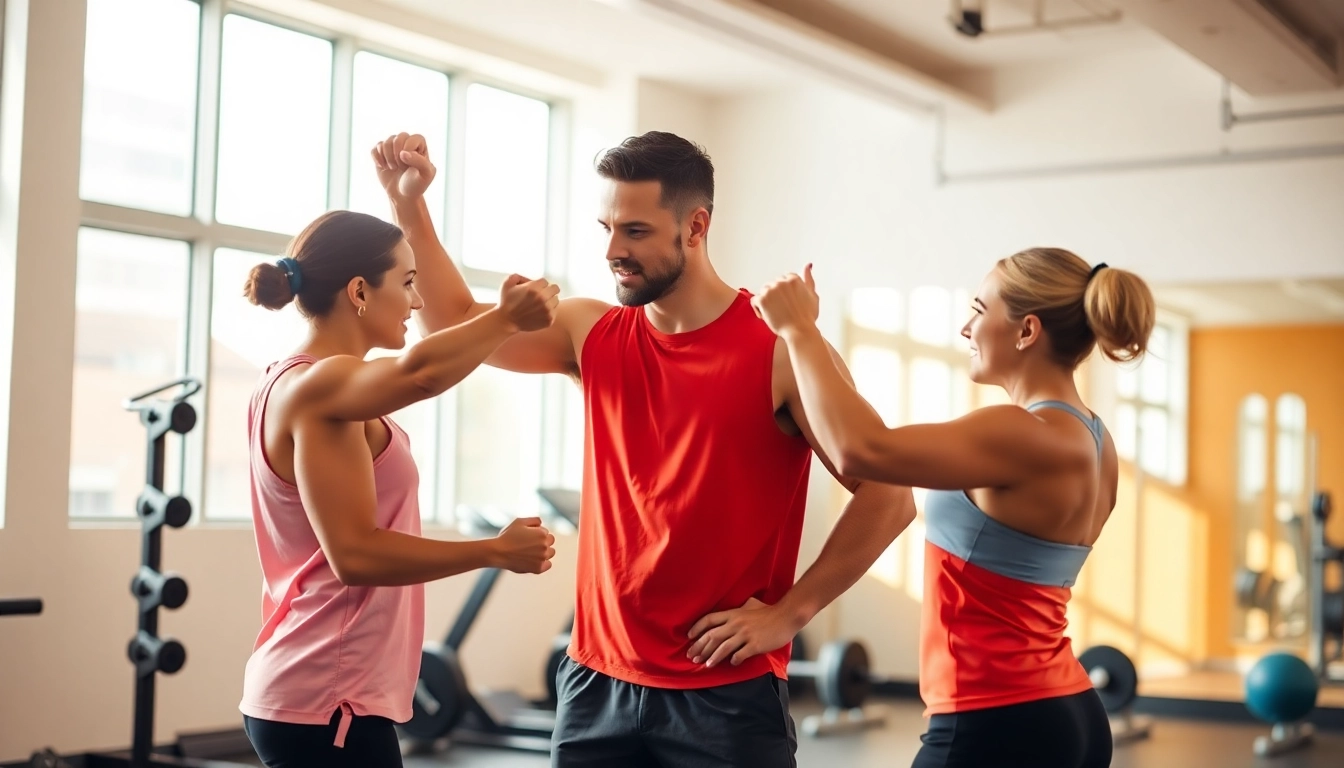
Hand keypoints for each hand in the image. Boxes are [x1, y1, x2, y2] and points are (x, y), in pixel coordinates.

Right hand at [371, 132, 436, 201]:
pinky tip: (384, 167)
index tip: (410, 166)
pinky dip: (377, 159)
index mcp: (419, 144)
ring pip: (385, 143)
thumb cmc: (417, 184)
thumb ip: (420, 161)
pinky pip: (375, 149)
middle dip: (397, 156)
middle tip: (401, 168)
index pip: (411, 139)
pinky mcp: (380, 153)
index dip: (409, 153)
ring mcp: (392, 147)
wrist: (403, 195)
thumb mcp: (426, 174)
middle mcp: (405, 141)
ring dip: (388, 159)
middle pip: (397, 138)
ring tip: (393, 168)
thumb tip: (403, 153)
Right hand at [492, 517, 555, 573]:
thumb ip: (534, 520)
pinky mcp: (538, 568)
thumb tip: (542, 524)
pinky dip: (544, 563)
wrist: (498, 553)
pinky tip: (535, 560)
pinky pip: (548, 565)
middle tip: (529, 544)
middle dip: (542, 541)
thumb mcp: (519, 521)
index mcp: (542, 534)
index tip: (527, 537)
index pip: (546, 533)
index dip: (537, 533)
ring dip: (544, 551)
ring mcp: (542, 558)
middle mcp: (544, 546)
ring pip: (551, 553)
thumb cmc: (507, 536)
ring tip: (531, 552)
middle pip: (550, 542)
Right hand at [498, 275, 559, 331]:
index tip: (534, 290)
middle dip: (548, 290)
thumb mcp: (508, 282)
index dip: (539, 285)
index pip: (545, 281)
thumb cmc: (506, 301)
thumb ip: (520, 275)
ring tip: (539, 304)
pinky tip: (539, 312)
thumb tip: (531, 279)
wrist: (506, 321)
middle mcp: (542, 298)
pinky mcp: (549, 320)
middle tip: (541, 295)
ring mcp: (547, 310)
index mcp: (534, 288)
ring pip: (556, 300)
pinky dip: (549, 311)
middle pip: (555, 289)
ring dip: (549, 301)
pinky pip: (554, 311)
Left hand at [686, 597, 800, 667]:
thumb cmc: (769, 611)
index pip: (709, 619)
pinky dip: (733, 660)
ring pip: (723, 647)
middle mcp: (736, 623)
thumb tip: (738, 606)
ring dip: (712, 657)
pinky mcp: (755, 644)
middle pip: (712, 636)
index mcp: (733, 613)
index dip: (697, 628)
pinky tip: (731, 664)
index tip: (689, 637)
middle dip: (700, 648)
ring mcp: (745, 634)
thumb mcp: (752, 604)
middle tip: (692, 657)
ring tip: (706, 665)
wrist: (787, 616)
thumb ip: (741, 606)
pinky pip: (740, 654)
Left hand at [752, 264, 819, 338]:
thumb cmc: (807, 317)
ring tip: (775, 313)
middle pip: (772, 285)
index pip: (783, 280)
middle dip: (775, 296)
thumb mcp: (813, 295)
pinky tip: (767, 316)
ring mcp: (771, 290)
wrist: (800, 331)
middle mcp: (781, 281)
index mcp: (793, 278)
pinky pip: (754, 301)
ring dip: (766, 302)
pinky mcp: (762, 300)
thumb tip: (807, 266)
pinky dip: (758, 309)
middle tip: (782, 310)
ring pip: (763, 292)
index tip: (787, 303)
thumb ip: (808, 279)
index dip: (784, 293)